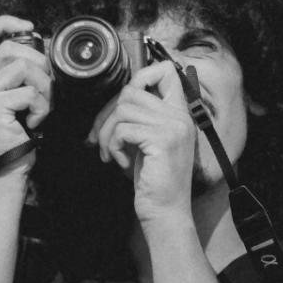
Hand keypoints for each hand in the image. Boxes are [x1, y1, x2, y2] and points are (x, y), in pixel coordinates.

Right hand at [0, 16, 50, 162]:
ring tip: (42, 106)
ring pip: (22, 67)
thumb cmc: (12, 134)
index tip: (29, 26)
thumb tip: (37, 40)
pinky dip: (42, 107)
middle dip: (38, 62)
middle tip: (47, 86)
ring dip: (44, 87)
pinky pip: (29, 92)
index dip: (4, 22)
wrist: (5, 170)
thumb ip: (10, 71)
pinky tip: (35, 122)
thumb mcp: (6, 97)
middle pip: (9, 48)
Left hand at [91, 60, 196, 223]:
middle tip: (102, 138)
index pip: (166, 71)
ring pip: (124, 109)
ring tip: (111, 153)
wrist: (165, 211)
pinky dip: (114, 146)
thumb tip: (117, 98)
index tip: (123, 100)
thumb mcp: (148, 141)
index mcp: (179, 114)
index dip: (140, 75)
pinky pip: (123, 129)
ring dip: (108, 133)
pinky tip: (121, 162)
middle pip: (132, 90)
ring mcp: (173, 127)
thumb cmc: (153, 180)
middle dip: (109, 114)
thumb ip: (141, 117)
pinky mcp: (162, 140)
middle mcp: (180, 117)